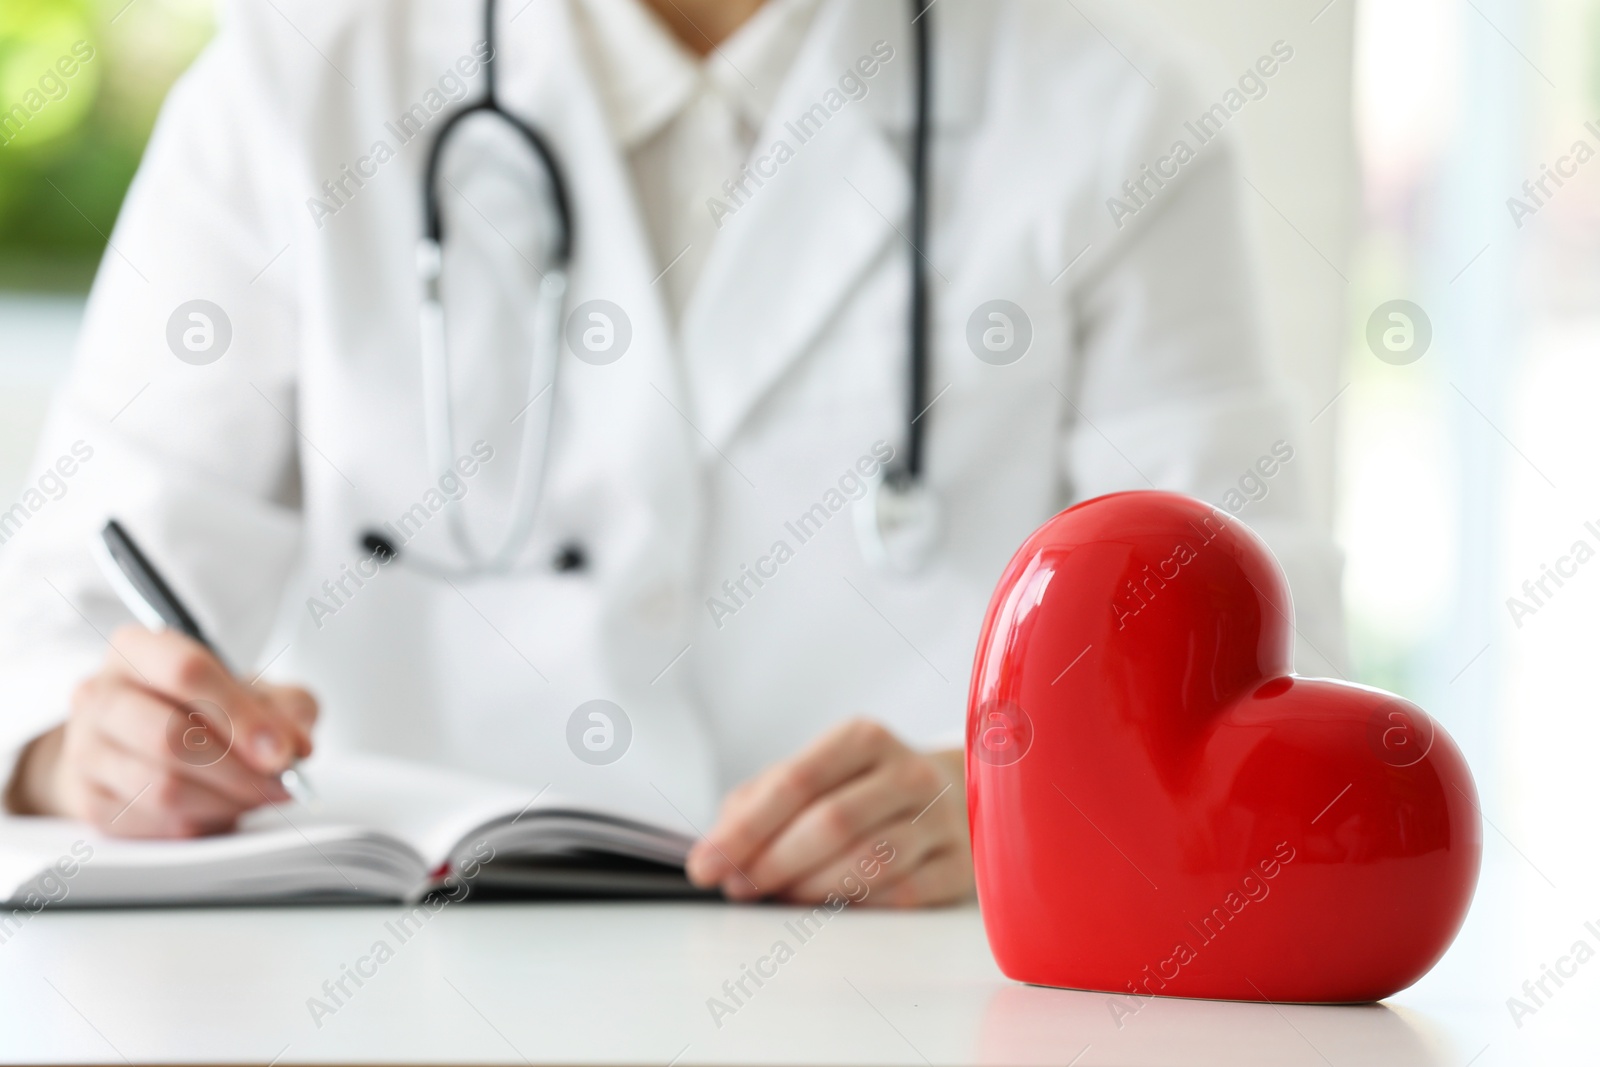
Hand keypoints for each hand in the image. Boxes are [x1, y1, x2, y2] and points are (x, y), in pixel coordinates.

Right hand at [4, 627, 316, 836]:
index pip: (186, 672)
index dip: (240, 716)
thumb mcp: (256, 692)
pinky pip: (155, 823)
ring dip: (227, 800)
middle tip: (281, 782)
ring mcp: (87, 750)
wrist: (150, 740)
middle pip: (169, 737)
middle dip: (239, 769)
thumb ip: (287, 709)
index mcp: (138, 650)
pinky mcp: (92, 801)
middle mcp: (101, 695)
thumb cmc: (207, 708)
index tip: (282, 751)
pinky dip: (204, 822)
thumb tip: (296, 748)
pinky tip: (225, 807)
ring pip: (162, 787)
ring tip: (259, 795)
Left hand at [685, 719, 972, 906]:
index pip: (795, 781)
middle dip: (772, 863)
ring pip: (868, 861)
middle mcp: (908, 772)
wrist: (950, 796)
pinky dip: (857, 906)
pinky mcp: (959, 864)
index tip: (705, 865)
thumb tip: (716, 850)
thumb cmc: (860, 789)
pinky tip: (832, 908)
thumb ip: (757, 803)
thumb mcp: (810, 776)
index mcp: (863, 738)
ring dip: (810, 889)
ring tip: (781, 896)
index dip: (745, 829)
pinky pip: (904, 894)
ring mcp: (941, 818)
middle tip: (739, 887)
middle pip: (831, 822)